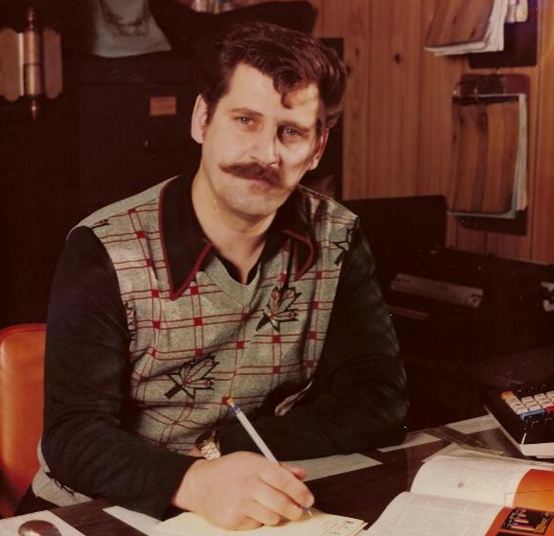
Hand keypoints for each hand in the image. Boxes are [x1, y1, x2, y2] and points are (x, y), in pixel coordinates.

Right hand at [172, 451, 313, 529]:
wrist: (200, 484)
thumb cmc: (229, 470)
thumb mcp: (253, 460)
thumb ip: (279, 468)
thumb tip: (301, 474)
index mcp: (255, 467)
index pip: (283, 479)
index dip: (299, 491)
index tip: (308, 498)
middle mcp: (248, 485)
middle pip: (280, 503)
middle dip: (295, 510)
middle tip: (300, 511)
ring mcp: (240, 504)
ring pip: (272, 517)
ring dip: (279, 516)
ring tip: (276, 510)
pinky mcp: (233, 521)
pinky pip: (257, 525)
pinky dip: (260, 520)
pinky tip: (254, 511)